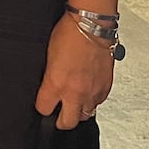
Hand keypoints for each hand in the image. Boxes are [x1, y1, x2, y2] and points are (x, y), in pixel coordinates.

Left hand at [35, 14, 114, 129]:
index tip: (43, 104)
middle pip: (67, 123)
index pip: (44, 109)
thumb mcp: (49, 56)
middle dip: (61, 121)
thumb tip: (48, 87)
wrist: (92, 25)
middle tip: (59, 115)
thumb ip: (49, 77)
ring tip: (75, 102)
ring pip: (86, 115)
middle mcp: (75, 92)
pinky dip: (93, 100)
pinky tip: (88, 90)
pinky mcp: (106, 88)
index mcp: (56, 83)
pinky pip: (98, 103)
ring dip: (79, 110)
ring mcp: (92, 92)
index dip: (42, 107)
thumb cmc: (69, 33)